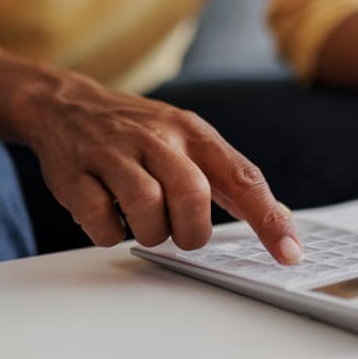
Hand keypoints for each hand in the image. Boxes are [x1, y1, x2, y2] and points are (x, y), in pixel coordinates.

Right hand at [22, 72, 302, 262]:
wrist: (67, 105)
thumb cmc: (139, 132)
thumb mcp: (188, 137)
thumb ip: (228, 176)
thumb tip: (278, 219)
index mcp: (192, 132)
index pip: (242, 177)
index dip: (269, 219)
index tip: (290, 253)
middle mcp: (156, 137)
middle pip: (192, 195)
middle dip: (191, 231)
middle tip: (181, 233)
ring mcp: (114, 153)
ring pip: (146, 207)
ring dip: (151, 233)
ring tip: (144, 223)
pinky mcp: (75, 174)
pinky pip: (101, 221)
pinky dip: (110, 232)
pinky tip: (110, 216)